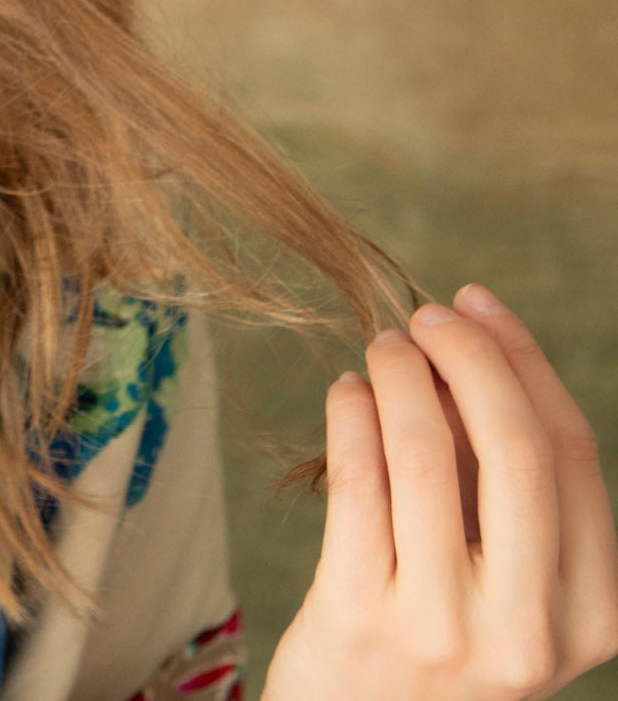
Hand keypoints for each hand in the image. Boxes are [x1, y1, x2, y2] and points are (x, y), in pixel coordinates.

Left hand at [263, 283, 617, 698]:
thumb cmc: (439, 635)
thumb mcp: (504, 578)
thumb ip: (500, 479)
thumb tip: (469, 341)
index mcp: (590, 614)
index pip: (572, 456)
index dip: (523, 361)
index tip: (479, 303)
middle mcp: (529, 629)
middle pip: (516, 449)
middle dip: (470, 356)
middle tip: (428, 314)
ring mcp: (443, 629)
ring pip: (427, 454)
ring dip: (400, 374)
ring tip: (382, 348)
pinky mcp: (358, 618)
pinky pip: (357, 481)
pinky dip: (351, 413)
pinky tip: (347, 392)